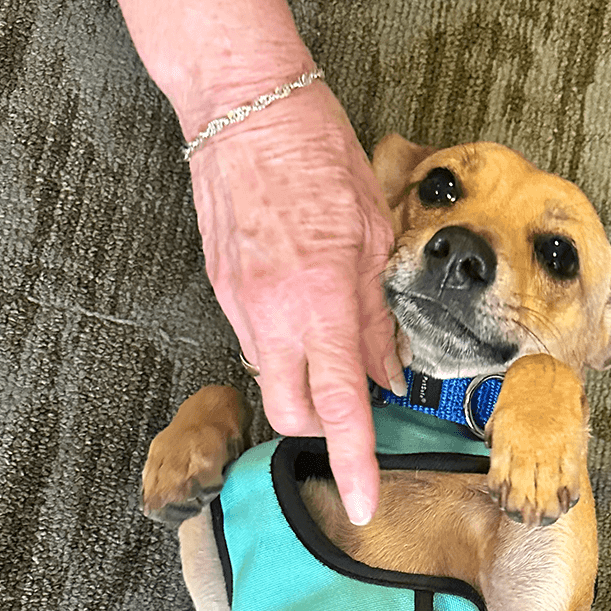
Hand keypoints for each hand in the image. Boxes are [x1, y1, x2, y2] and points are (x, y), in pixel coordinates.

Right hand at [188, 80, 402, 524]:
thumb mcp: (373, 234)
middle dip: (324, 427)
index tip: (362, 503)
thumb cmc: (317, 155)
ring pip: (270, 381)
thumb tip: (388, 375)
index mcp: (319, 301)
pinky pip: (255, 344)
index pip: (338, 407)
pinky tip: (304, 313)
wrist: (242, 107)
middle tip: (356, 404)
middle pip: (292, 414)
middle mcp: (271, 316)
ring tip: (332, 343)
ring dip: (303, 384)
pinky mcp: (222, 291)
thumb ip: (377, 317)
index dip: (354, 462)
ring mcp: (239, 306)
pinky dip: (285, 348)